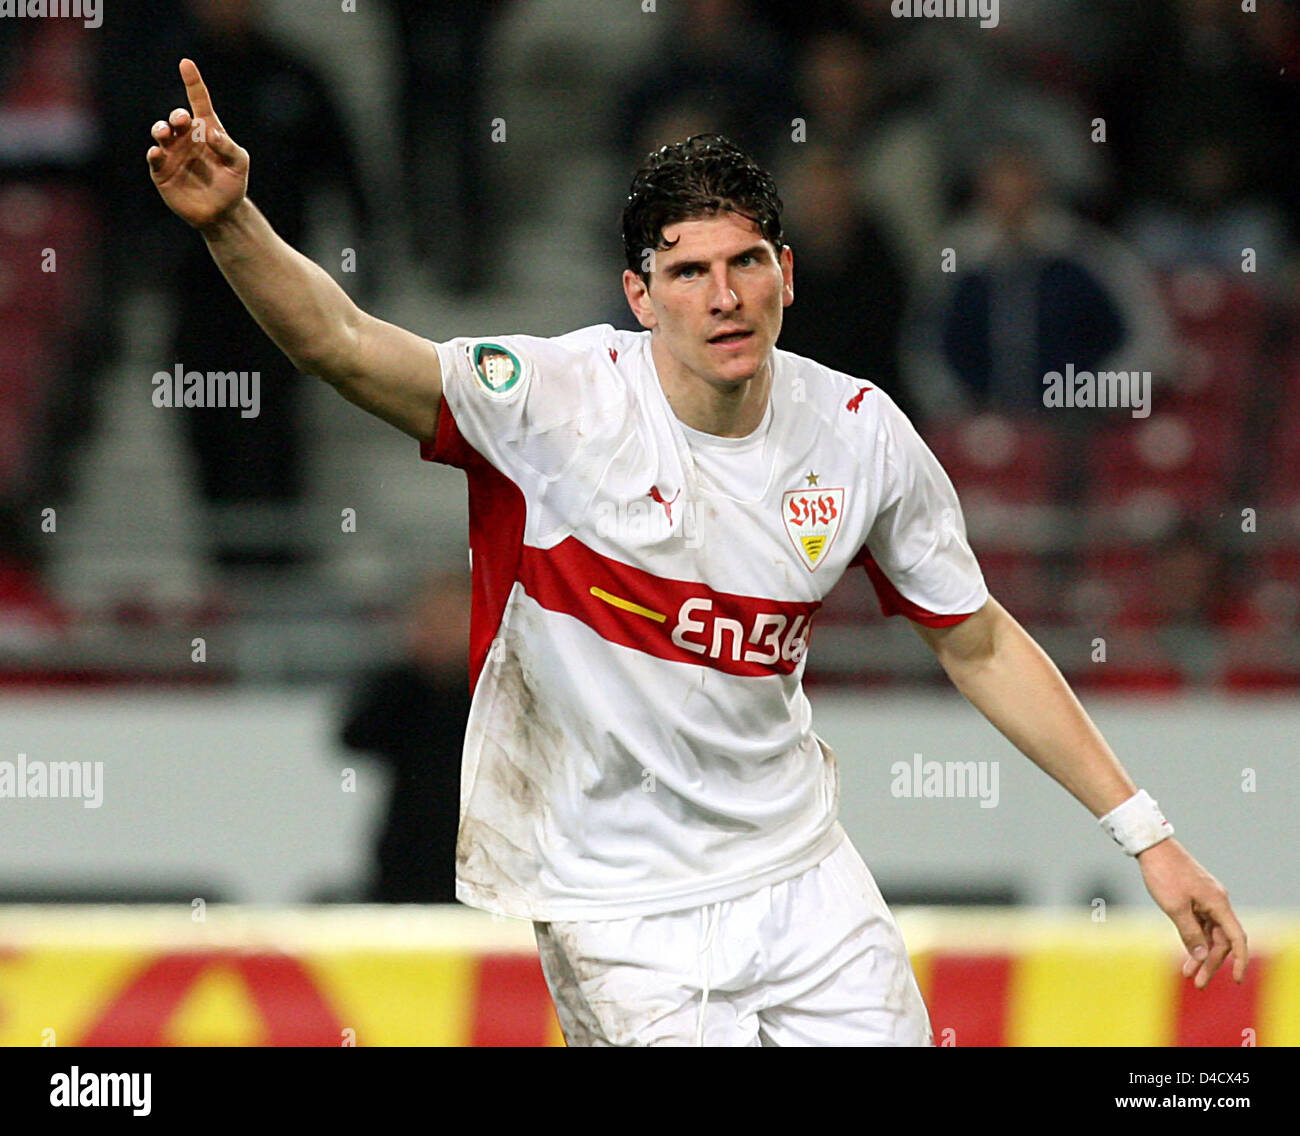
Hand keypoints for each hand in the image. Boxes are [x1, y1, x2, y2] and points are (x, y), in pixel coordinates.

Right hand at [146, 58, 248, 229]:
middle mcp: (186, 138)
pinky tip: (157, 153)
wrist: (221, 213)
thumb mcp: (239, 164)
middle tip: (182, 120)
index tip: (186, 63)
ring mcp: (172, 153)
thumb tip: (211, 134)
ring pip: (160, 133)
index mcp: (206, 130)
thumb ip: (229, 147)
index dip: (192, 82)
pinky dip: (154, 153)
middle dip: (177, 116)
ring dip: (160, 129)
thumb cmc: (232, 184)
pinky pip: (154, 158)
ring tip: (165, 133)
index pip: (198, 101)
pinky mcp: (161, 171)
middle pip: (176, 118)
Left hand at [1138, 838, 1247, 988]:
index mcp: (1218, 903)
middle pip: (1221, 939)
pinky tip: (1186, 951)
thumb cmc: (1164, 873)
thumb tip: (1203, 955)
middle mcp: (1217, 902)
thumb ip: (1190, 933)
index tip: (1235, 979)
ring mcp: (1206, 899)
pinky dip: (1194, 938)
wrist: (1151, 846)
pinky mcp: (1194, 897)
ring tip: (1187, 972)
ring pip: (1209, 932)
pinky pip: (1200, 923)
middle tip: (1197, 981)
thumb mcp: (1175, 907)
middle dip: (1211, 961)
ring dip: (1200, 952)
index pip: (1237, 937)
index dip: (1239, 960)